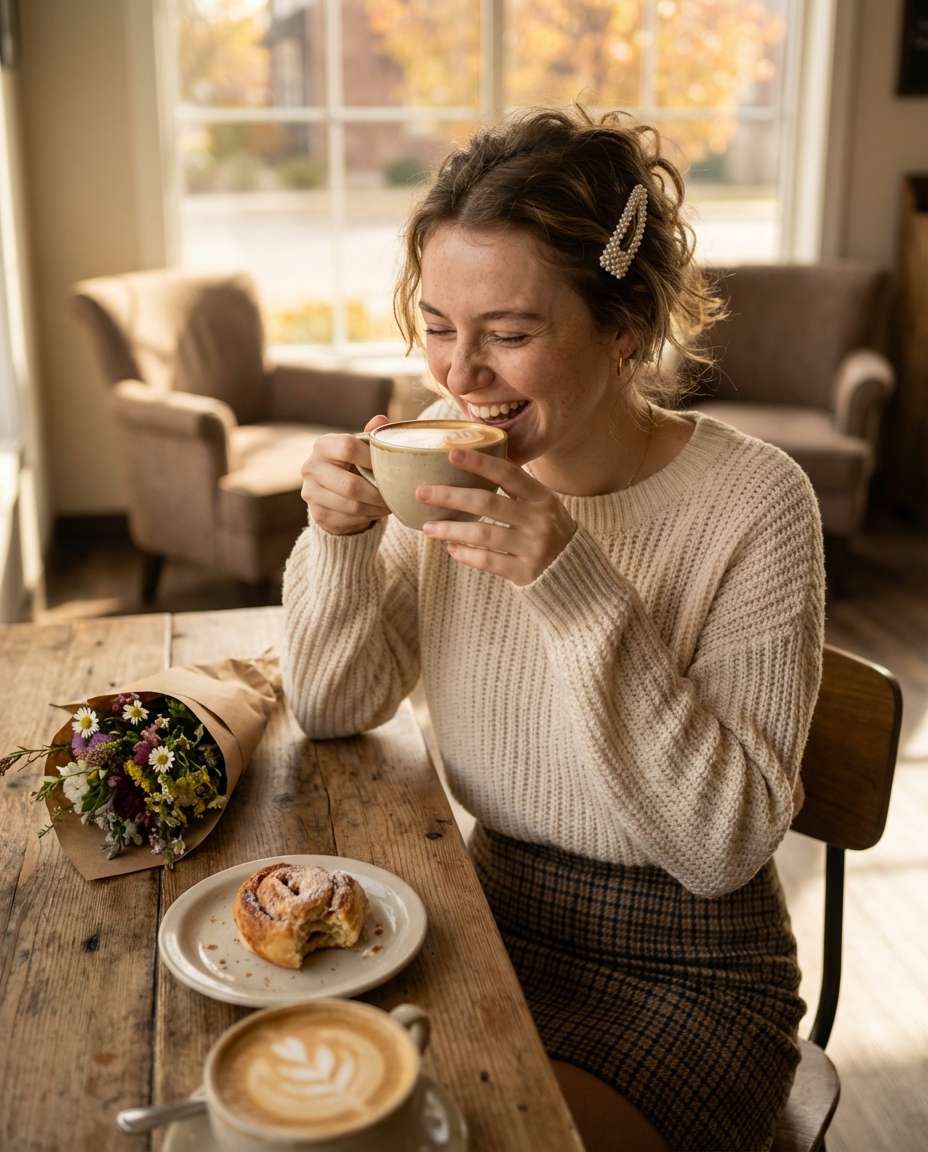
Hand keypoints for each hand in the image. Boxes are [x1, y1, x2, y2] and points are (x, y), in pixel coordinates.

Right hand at [301, 414, 390, 534]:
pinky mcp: (317, 514)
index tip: (389, 465)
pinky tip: (376, 511)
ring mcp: (310, 493)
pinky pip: (349, 520)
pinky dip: (368, 518)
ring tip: (390, 504)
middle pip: (351, 485)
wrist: (332, 491)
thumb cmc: (353, 463)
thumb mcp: (361, 447)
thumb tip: (381, 420)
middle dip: (378, 493)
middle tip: (394, 494)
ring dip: (376, 508)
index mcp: (323, 445)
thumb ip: (371, 435)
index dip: (372, 458)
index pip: (348, 448)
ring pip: (352, 506)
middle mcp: (311, 467)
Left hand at [416, 448, 576, 585]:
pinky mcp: (524, 573)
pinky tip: (450, 548)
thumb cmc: (550, 532)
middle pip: (487, 503)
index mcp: (542, 498)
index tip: (452, 453)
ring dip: (450, 530)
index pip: (508, 474)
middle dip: (451, 496)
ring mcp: (532, 548)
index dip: (480, 462)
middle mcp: (538, 521)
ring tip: (427, 528)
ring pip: (482, 535)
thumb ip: (517, 489)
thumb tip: (473, 464)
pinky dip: (465, 554)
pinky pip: (487, 561)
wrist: (577, 573)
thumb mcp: (543, 505)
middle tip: (422, 492)